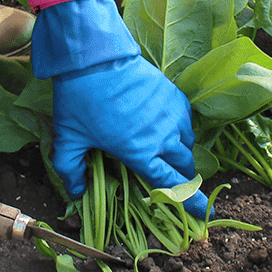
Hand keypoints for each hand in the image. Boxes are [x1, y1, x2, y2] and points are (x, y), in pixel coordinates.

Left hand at [32, 0, 209, 219]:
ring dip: (182, 152)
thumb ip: (71, 170)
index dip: (189, 203)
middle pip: (185, 166)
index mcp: (140, 153)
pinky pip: (187, 119)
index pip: (171, 185)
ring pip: (188, 143)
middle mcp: (162, 137)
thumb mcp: (69, 139)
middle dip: (184, 178)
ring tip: (170, 153)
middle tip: (177, 181)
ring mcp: (171, 114)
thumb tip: (77, 192)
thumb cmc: (81, 100)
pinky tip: (169, 127)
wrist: (96, 57)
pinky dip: (182, 128)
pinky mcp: (173, 95)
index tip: (202, 214)